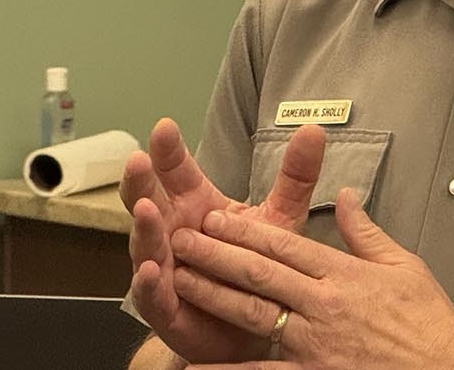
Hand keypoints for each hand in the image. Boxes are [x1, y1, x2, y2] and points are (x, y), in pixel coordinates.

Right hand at [120, 118, 327, 363]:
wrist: (248, 327)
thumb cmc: (255, 266)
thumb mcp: (279, 217)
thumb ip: (294, 177)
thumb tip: (314, 131)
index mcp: (195, 205)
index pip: (176, 172)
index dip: (169, 151)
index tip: (165, 126)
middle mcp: (171, 232)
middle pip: (148, 200)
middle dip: (141, 179)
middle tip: (139, 159)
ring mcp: (163, 269)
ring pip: (145, 244)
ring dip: (142, 227)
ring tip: (145, 208)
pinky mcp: (165, 308)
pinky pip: (151, 295)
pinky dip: (148, 282)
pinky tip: (151, 269)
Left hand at [168, 187, 453, 369]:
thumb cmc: (428, 323)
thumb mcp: (405, 266)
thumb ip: (366, 232)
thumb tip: (346, 195)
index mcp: (345, 274)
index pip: (286, 245)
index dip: (246, 231)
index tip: (217, 218)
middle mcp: (324, 304)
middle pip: (261, 273)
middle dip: (217, 253)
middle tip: (184, 237)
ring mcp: (315, 342)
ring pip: (254, 313)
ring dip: (213, 294)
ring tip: (180, 278)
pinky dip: (230, 366)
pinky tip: (198, 360)